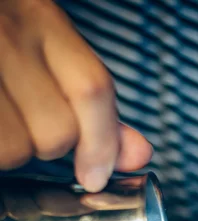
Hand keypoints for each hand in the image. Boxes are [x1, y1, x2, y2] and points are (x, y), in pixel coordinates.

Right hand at [0, 0, 152, 190]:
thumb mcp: (48, 53)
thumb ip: (95, 107)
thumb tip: (137, 155)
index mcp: (41, 20)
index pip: (92, 90)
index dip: (103, 144)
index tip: (95, 176)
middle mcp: (7, 33)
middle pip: (56, 131)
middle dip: (44, 146)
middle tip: (23, 126)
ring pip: (15, 148)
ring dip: (10, 153)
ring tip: (0, 124)